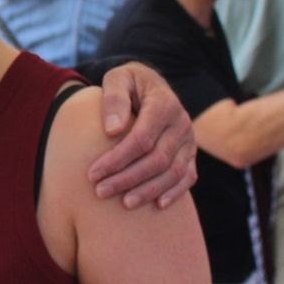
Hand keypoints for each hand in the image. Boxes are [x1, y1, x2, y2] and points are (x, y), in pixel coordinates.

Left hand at [90, 62, 196, 209]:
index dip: (117, 159)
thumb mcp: (117, 78)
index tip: (92, 173)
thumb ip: (114, 98)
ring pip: (174, 172)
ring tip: (124, 203)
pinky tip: (157, 205)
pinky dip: (175, 192)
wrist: (150, 84)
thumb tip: (112, 130)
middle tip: (101, 192)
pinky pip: (189, 176)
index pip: (141, 139)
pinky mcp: (190, 152)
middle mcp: (181, 123)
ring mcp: (189, 139)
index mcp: (164, 104)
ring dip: (149, 190)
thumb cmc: (128, 83)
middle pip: (157, 159)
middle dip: (127, 178)